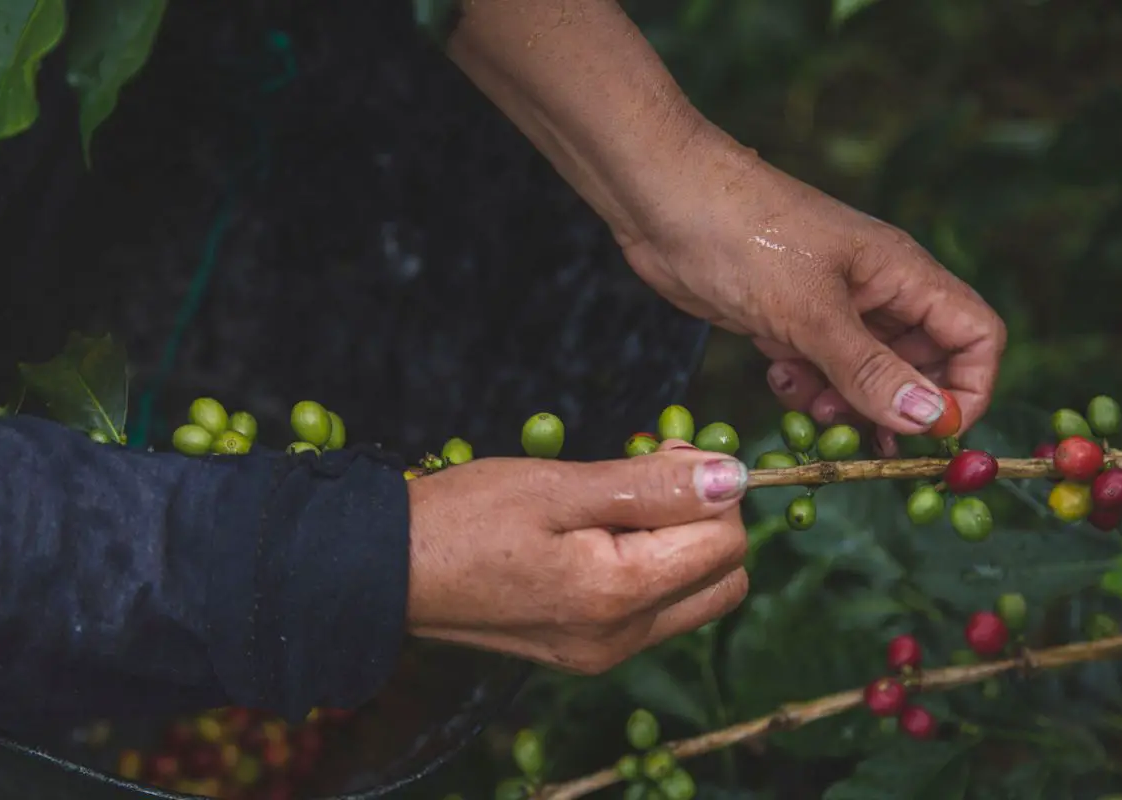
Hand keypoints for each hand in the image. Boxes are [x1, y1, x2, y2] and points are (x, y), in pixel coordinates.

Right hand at [405, 441, 749, 673]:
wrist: (389, 570)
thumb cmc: (464, 518)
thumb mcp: (558, 486)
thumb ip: (652, 486)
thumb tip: (732, 478)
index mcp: (619, 595)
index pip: (725, 541)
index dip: (710, 487)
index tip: (661, 448)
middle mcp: (623, 638)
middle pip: (723, 576)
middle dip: (706, 517)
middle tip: (649, 469)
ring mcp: (605, 652)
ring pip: (695, 593)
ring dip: (679, 540)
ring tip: (619, 498)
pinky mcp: (586, 651)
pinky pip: (655, 608)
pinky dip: (650, 564)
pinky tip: (601, 530)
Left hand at [617, 128, 1006, 441]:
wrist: (662, 201)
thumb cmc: (744, 235)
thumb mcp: (810, 311)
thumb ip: (869, 368)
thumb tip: (930, 418)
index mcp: (903, 273)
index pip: (976, 334)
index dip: (968, 389)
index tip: (932, 434)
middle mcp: (876, 291)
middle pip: (921, 363)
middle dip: (896, 406)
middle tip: (862, 438)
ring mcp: (830, 306)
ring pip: (864, 374)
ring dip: (844, 402)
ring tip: (811, 404)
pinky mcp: (786, 319)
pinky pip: (817, 369)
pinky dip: (804, 385)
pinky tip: (775, 372)